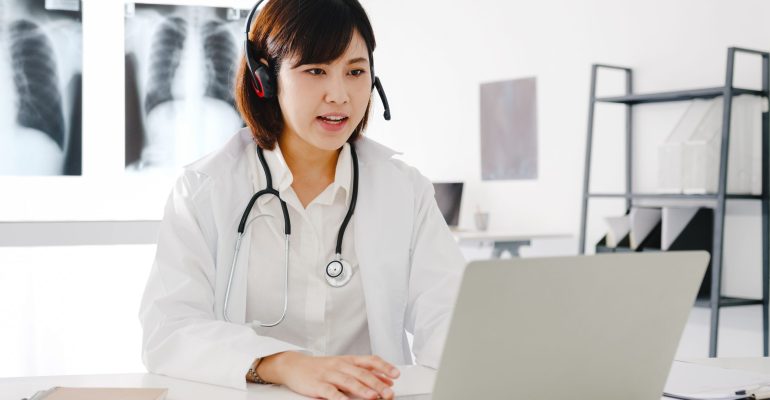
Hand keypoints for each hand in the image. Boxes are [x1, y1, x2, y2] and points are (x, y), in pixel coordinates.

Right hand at [258, 351, 400, 399]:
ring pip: (348, 381)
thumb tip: (386, 379)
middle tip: (389, 392)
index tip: (396, 374)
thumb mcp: (344, 366)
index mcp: (348, 360)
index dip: (384, 367)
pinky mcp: (318, 385)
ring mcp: (329, 375)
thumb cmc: (321, 367)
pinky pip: (330, 392)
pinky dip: (339, 398)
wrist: (294, 366)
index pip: (370, 360)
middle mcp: (340, 365)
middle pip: (362, 373)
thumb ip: (364, 372)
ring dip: (362, 389)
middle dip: (377, 383)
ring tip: (373, 396)